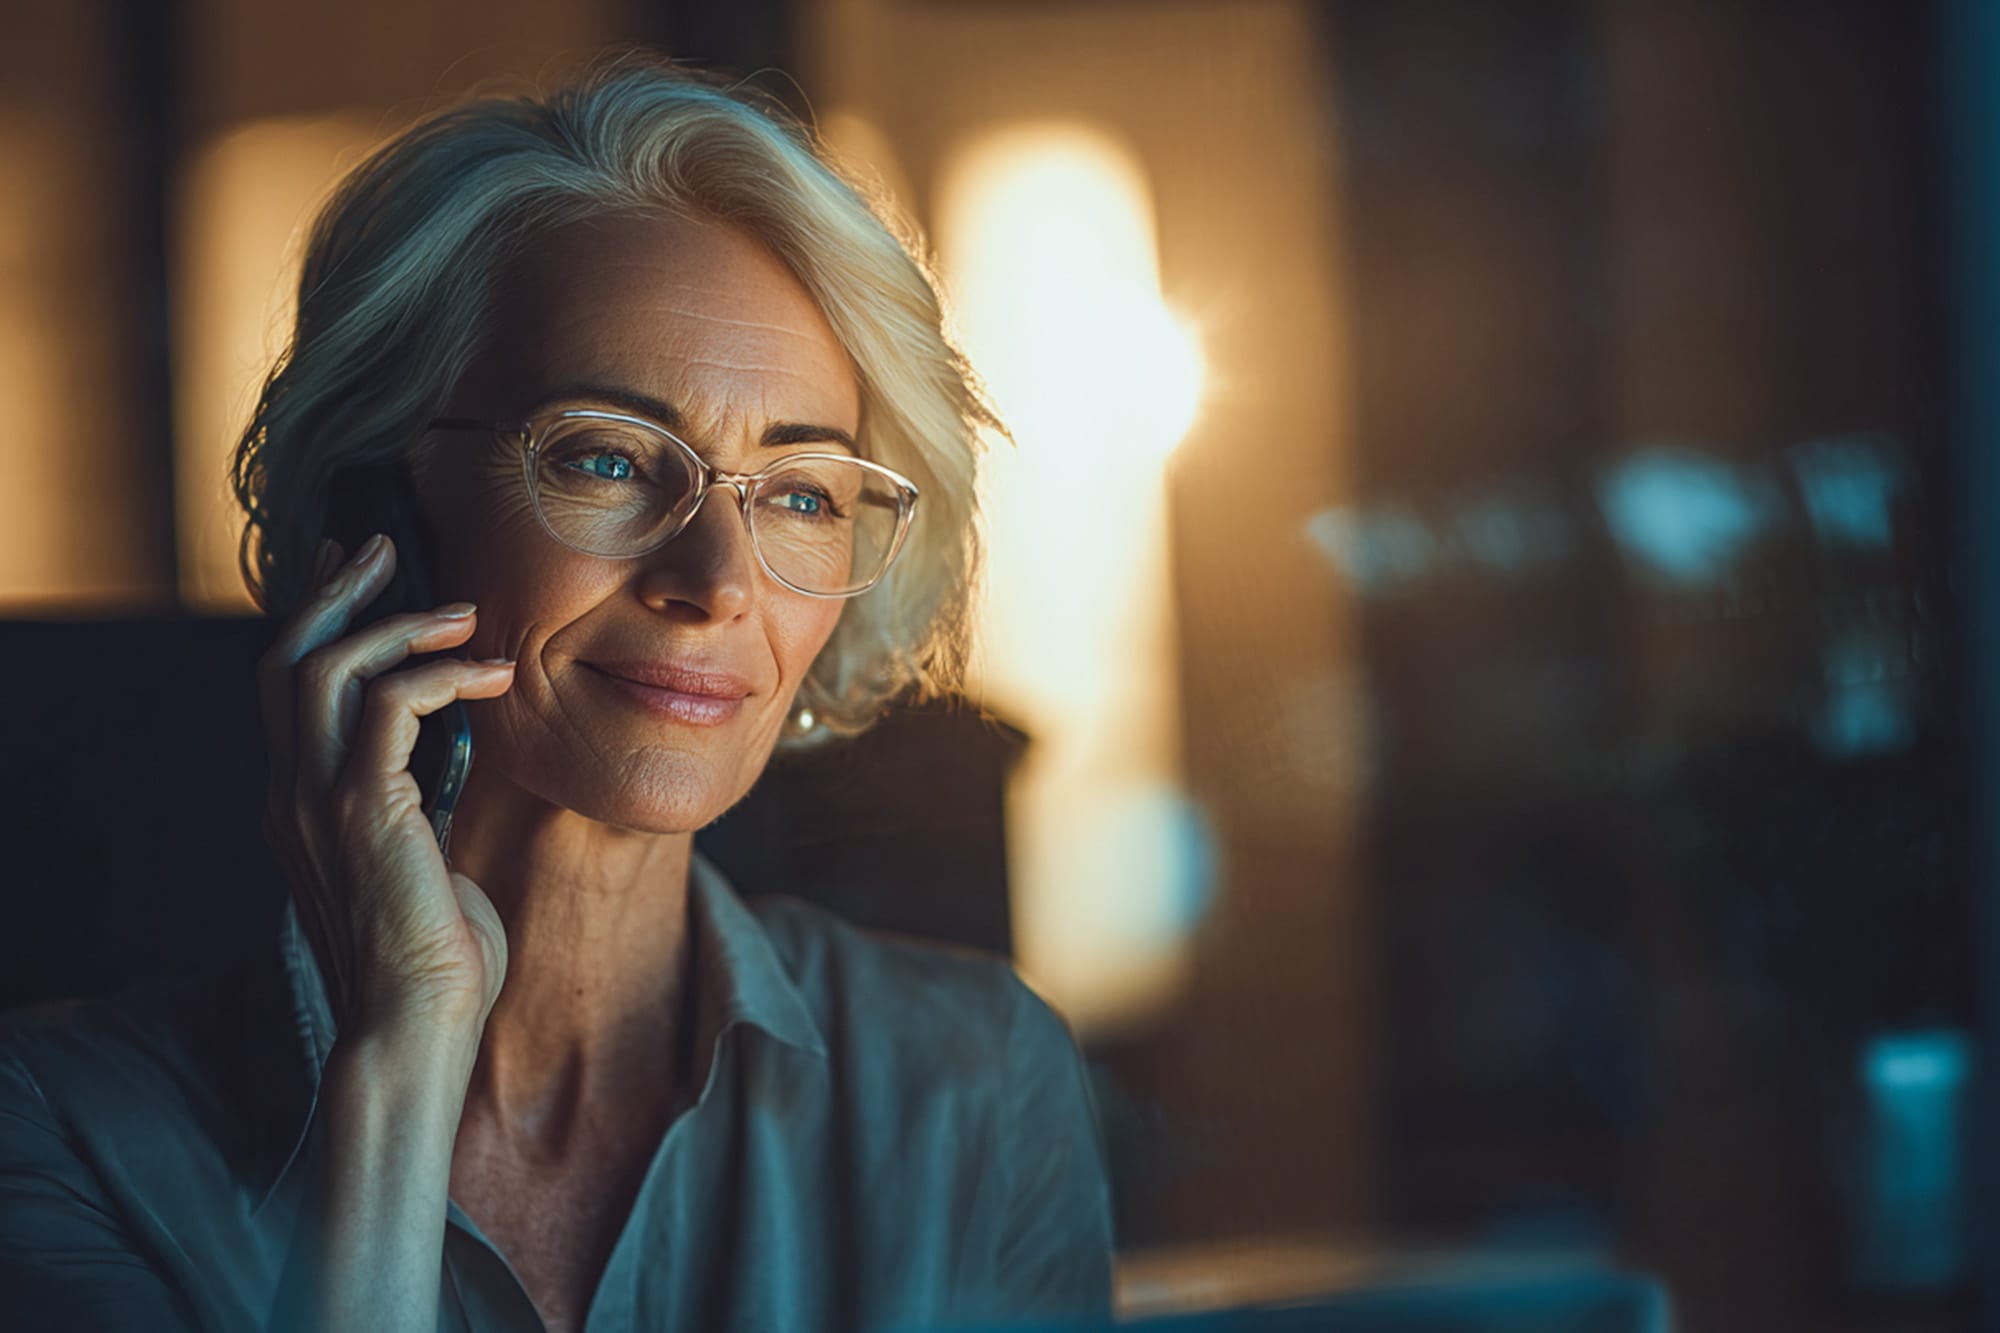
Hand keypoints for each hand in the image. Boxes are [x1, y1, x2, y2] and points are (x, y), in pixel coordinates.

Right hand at [256, 533, 516, 1041]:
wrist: (417, 1027)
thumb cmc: (437, 961)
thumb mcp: (424, 866)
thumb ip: (421, 811)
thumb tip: (453, 768)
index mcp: (301, 805)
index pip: (286, 686)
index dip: (318, 617)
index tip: (357, 569)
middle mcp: (293, 796)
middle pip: (289, 658)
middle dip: (339, 591)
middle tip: (388, 546)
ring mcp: (318, 803)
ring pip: (326, 668)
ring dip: (397, 624)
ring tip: (463, 612)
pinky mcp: (364, 811)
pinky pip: (386, 706)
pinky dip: (438, 674)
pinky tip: (491, 675)